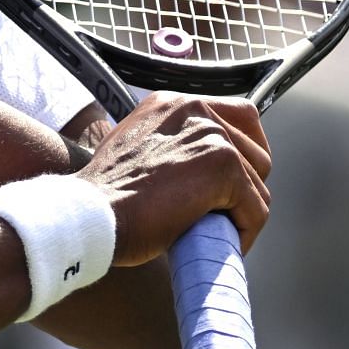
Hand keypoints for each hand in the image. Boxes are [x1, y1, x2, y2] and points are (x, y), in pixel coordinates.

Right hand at [77, 93, 270, 264]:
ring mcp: (212, 136)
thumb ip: (167, 146)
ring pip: (258, 184)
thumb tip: (192, 171)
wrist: (90, 214)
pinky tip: (225, 244)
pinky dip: (246, 232)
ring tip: (219, 232)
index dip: (245, 153)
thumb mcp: (134, 150)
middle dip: (246, 187)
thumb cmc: (104, 197)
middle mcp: (195, 109)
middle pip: (255, 151)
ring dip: (244, 212)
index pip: (238, 116)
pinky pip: (256, 209)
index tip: (235, 182)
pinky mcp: (223, 167)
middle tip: (223, 213)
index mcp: (172, 104)